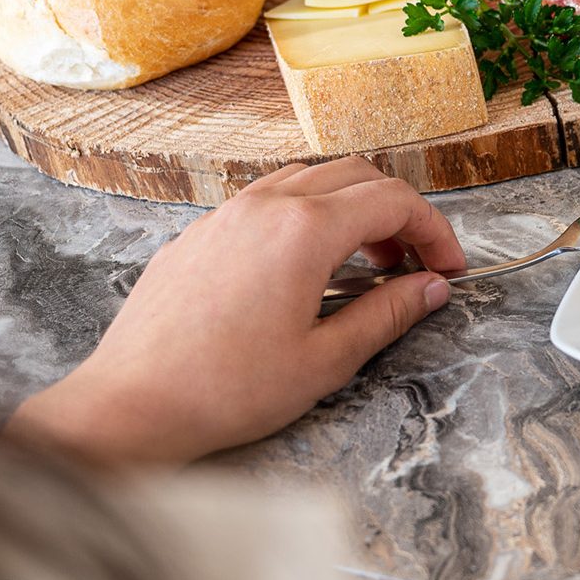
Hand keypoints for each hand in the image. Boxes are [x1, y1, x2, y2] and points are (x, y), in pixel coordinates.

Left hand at [4, 158, 461, 466]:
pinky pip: (267, 200)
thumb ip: (387, 314)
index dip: (434, 230)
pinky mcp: (199, 234)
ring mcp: (227, 214)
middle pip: (356, 174)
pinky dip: (306, 216)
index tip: (448, 268)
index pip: (394, 200)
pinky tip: (306, 269)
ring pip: (309, 179)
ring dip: (351, 209)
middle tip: (414, 262)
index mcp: (305, 231)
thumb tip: (430, 288)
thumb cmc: (224, 391)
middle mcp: (266, 205)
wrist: (130, 404)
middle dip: (398, 212)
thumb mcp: (325, 360)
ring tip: (365, 262)